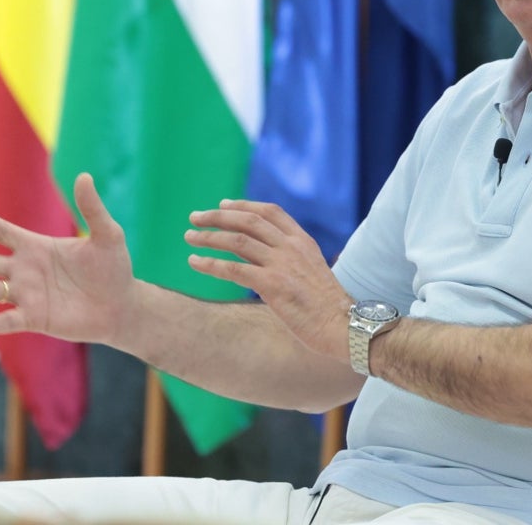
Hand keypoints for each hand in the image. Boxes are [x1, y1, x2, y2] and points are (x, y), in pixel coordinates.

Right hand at [0, 173, 137, 345]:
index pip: (3, 232)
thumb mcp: (107, 235)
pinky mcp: (36, 319)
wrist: (121, 305)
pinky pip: (9, 320)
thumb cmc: (114, 268)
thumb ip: (92, 208)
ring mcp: (28, 295)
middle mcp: (26, 270)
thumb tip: (83, 175)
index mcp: (38, 247)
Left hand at [185, 200, 352, 361]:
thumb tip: (262, 260)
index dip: (243, 205)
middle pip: (248, 220)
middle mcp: (291, 247)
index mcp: (303, 241)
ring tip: (189, 237)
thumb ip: (290, 260)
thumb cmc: (327, 307)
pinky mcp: (272, 285)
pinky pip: (233, 269)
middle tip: (195, 217)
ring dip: (208, 237)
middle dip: (217, 216)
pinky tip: (195, 263)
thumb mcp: (312, 272)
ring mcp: (282, 264)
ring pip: (237, 241)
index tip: (222, 205)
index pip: (269, 211)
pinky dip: (210, 264)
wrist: (343, 326)